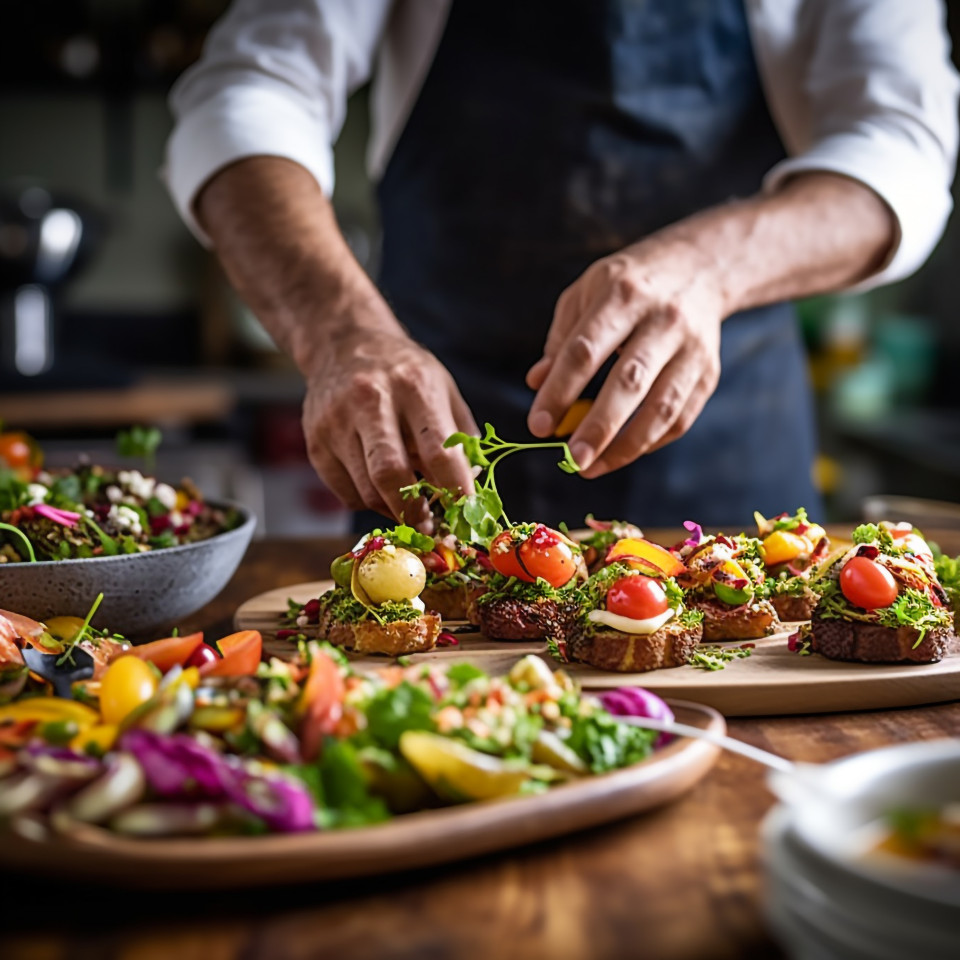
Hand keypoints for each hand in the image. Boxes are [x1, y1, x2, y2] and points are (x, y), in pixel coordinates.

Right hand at [302, 330, 477, 521]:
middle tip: (431, 528)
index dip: (455, 490)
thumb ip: (462, 437)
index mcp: (413, 386)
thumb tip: (472, 490)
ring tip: (411, 509)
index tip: (466, 515)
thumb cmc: (404, 374)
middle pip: (391, 474)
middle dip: (415, 512)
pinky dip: (369, 502)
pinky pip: (346, 493)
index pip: (438, 450)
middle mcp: (371, 401)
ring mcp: (336, 422)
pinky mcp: (316, 442)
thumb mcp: (443, 389)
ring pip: (367, 490)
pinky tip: (382, 490)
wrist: (343, 345)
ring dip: (394, 511)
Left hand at [526, 237, 724, 477]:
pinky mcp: (708, 373)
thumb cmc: (627, 285)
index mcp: (623, 294)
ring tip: (591, 468)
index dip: (560, 391)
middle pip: (629, 381)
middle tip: (572, 459)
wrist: (699, 267)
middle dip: (598, 426)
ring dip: (626, 446)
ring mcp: (692, 349)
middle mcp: (663, 320)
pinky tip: (619, 455)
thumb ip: (560, 339)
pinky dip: (648, 443)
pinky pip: (679, 419)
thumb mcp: (586, 293)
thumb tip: (536, 384)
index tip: (539, 425)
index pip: (586, 351)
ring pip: (661, 407)